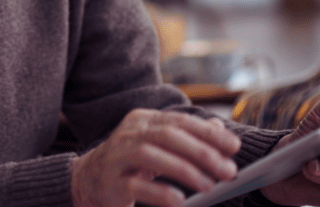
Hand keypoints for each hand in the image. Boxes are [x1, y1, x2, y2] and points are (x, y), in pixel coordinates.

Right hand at [71, 109, 240, 206]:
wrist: (86, 181)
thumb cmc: (129, 163)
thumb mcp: (157, 146)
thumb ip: (185, 136)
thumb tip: (220, 129)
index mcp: (142, 121)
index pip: (179, 121)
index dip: (208, 133)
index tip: (234, 146)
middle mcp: (128, 133)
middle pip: (168, 135)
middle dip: (202, 152)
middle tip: (228, 171)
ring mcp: (116, 156)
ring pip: (151, 156)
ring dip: (185, 170)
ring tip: (209, 186)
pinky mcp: (110, 182)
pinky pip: (135, 185)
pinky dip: (159, 192)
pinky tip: (179, 200)